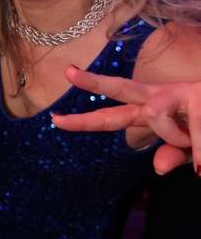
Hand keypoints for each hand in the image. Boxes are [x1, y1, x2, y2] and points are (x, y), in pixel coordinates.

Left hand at [51, 66, 200, 175]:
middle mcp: (162, 98)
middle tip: (67, 72)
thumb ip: (173, 157)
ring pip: (154, 113)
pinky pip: (188, 129)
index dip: (84, 121)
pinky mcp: (198, 94)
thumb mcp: (193, 152)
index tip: (53, 118)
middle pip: (121, 88)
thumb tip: (156, 166)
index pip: (113, 117)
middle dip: (94, 81)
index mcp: (153, 113)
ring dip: (176, 137)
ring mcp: (181, 93)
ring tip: (198, 152)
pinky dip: (199, 148)